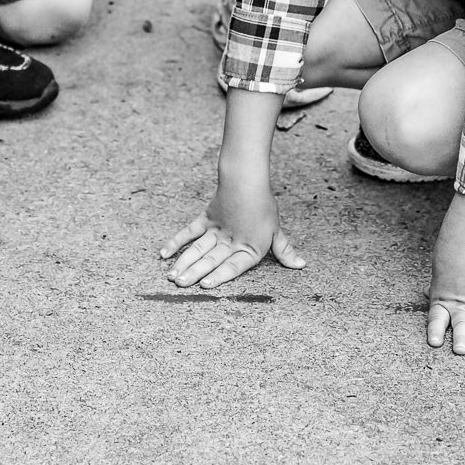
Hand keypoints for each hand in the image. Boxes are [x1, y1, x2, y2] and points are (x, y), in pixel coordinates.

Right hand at [159, 182, 305, 288]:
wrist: (246, 179)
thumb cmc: (263, 206)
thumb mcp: (276, 230)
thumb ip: (284, 250)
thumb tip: (300, 265)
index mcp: (249, 248)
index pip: (233, 266)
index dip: (219, 277)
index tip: (205, 286)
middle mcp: (231, 241)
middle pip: (211, 260)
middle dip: (193, 273)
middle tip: (179, 285)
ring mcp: (216, 230)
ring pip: (198, 249)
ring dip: (184, 262)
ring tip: (171, 276)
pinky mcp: (206, 219)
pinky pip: (189, 232)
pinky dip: (176, 242)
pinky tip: (164, 253)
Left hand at [426, 232, 464, 353]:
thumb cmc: (451, 260)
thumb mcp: (440, 278)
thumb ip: (437, 291)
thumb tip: (425, 294)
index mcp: (445, 301)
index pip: (437, 319)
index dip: (435, 331)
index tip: (434, 343)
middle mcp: (462, 304)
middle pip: (461, 324)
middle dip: (460, 338)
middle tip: (459, 350)